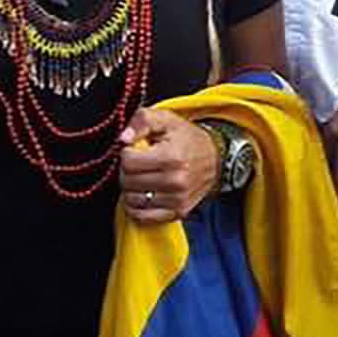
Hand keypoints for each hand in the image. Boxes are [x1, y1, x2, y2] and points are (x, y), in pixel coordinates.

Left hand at [119, 108, 219, 223]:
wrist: (214, 157)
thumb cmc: (186, 137)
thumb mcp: (165, 119)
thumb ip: (141, 122)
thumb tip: (123, 139)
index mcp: (171, 157)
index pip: (128, 162)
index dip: (126, 153)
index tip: (135, 150)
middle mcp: (175, 181)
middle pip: (128, 182)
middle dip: (127, 171)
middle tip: (138, 163)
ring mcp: (177, 200)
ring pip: (132, 200)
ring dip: (130, 189)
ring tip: (141, 177)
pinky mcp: (178, 212)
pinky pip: (142, 217)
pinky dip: (136, 207)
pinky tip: (142, 193)